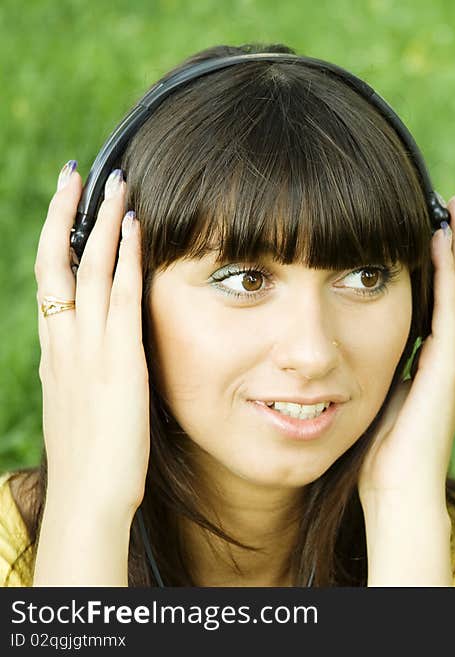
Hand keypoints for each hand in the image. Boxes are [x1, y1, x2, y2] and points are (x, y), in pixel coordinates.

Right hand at [34, 162, 148, 521]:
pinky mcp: (118, 361)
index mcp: (56, 353)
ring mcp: (88, 349)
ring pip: (88, 268)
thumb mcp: (83, 406)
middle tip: (78, 173)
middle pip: (57, 262)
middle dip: (65, 214)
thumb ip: (88, 374)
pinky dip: (124, 256)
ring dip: (101, 221)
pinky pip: (119, 296)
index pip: (50, 282)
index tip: (66, 207)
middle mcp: (64, 343)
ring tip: (115, 182)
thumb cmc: (92, 460)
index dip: (56, 240)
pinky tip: (136, 227)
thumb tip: (101, 357)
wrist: (90, 497)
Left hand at [358, 188, 454, 505]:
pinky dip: (450, 270)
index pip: (449, 299)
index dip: (446, 261)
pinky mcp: (448, 367)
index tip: (436, 224)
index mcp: (440, 362)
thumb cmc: (384, 457)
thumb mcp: (382, 398)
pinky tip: (440, 239)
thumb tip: (357, 349)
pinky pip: (451, 306)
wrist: (398, 495)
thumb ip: (382, 370)